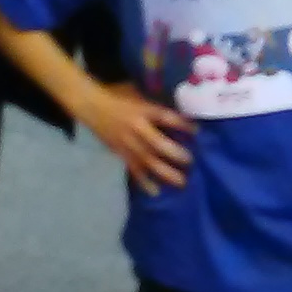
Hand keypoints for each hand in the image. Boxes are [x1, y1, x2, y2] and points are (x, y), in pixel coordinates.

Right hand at [79, 82, 193, 194]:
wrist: (93, 108)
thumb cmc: (122, 102)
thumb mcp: (141, 100)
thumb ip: (158, 111)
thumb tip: (184, 121)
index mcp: (144, 111)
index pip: (166, 117)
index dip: (182, 124)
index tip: (198, 131)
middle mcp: (137, 128)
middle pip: (158, 143)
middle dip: (175, 153)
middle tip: (191, 161)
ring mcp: (128, 143)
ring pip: (148, 160)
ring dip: (165, 172)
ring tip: (181, 182)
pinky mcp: (121, 154)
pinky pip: (133, 169)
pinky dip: (144, 181)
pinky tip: (155, 192)